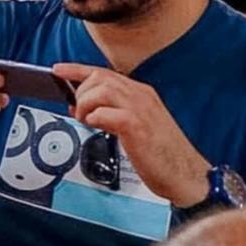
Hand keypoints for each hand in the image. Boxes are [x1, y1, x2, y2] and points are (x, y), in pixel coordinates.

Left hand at [52, 65, 210, 207]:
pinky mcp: (137, 126)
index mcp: (142, 94)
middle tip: (79, 112)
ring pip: (100, 90)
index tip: (58, 70)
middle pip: (98, 77)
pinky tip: (99, 129)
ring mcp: (141, 109)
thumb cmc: (162, 155)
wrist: (187, 176)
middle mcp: (141, 96)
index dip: (76, 69)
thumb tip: (82, 107)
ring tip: (87, 122)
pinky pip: (105, 113)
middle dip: (80, 92)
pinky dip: (95, 119)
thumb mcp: (137, 126)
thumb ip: (112, 113)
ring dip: (85, 105)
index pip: (103, 73)